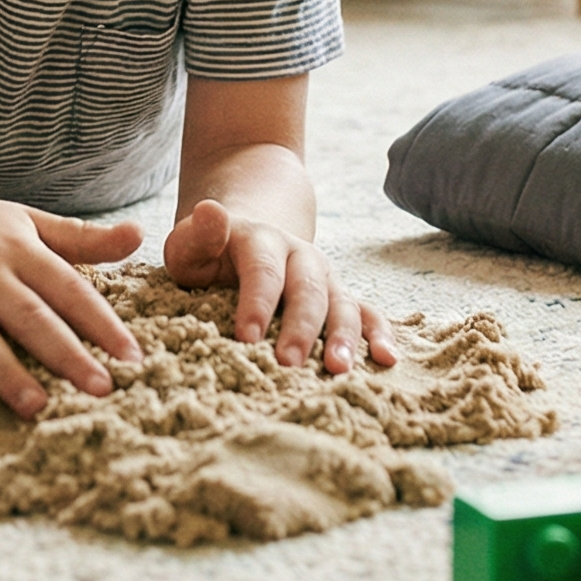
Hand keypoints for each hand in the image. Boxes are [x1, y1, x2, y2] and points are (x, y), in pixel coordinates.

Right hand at [0, 178, 143, 419]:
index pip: (67, 288)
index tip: (132, 356)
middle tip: (100, 389)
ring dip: (3, 371)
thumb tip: (138, 235)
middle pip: (28, 315)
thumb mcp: (26, 223)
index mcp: (17, 250)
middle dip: (65, 353)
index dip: (101, 322)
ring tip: (35, 407)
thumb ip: (81, 239)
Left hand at [162, 198, 397, 373]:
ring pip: (342, 303)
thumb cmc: (212, 254)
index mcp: (261, 241)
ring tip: (339, 370)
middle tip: (289, 364)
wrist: (251, 234)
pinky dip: (380, 334)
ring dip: (344, 336)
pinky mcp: (340, 297)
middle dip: (300, 327)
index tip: (246, 338)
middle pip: (307, 289)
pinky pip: (367, 313)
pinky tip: (388, 359)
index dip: (256, 304)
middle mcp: (300, 257)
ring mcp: (325, 277)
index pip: (262, 271)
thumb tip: (211, 211)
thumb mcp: (192, 244)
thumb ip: (198, 235)